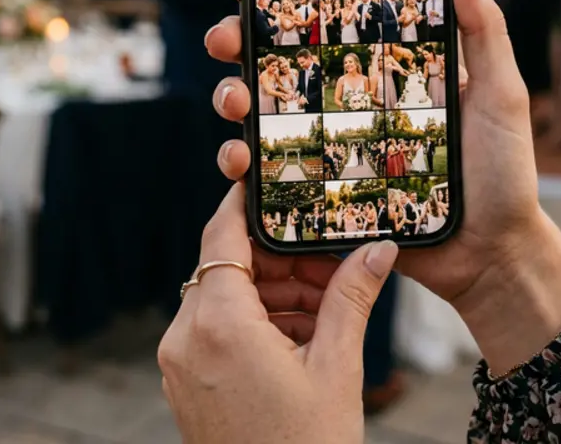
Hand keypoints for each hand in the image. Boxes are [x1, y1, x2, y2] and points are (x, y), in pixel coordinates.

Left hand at [159, 184, 397, 442]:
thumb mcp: (337, 365)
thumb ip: (352, 295)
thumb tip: (379, 248)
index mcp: (219, 325)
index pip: (223, 234)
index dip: (244, 201)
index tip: (267, 180)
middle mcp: (186, 338)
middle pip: (229, 265)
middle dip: (280, 259)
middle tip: (328, 263)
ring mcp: (181, 362)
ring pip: (227, 296)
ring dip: (274, 291)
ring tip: (325, 304)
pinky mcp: (187, 380)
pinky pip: (220, 327)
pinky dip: (259, 319)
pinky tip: (303, 331)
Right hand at [207, 0, 560, 375]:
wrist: (490, 254)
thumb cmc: (503, 173)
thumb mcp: (499, 93)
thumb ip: (484, 30)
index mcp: (386, 66)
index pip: (328, 18)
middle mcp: (351, 99)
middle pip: (280, 59)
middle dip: (239, 39)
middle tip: (225, 35)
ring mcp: (333, 142)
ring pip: (263, 109)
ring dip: (232, 95)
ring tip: (234, 99)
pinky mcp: (323, 187)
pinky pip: (270, 170)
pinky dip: (242, 161)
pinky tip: (238, 157)